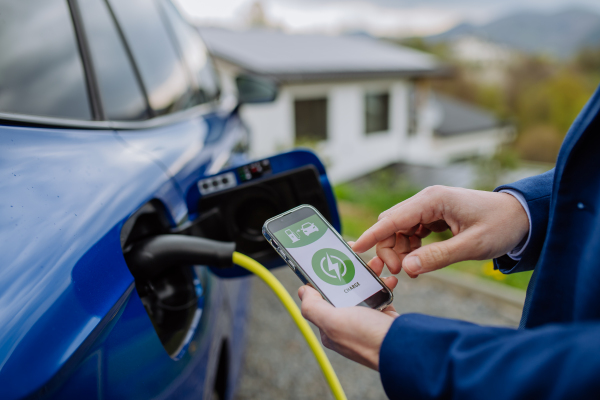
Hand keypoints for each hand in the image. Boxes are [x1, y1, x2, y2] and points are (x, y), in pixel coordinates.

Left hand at [298, 254, 397, 370]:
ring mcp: (366, 320)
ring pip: (362, 290)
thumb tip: (303, 292)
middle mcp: (347, 324)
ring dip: (368, 275)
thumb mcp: (333, 322)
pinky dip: (384, 284)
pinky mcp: (383, 317)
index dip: (324, 279)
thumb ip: (314, 307)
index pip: (321, 299)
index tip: (329, 261)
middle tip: (355, 257)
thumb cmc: (367, 338)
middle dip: (348, 273)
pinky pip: (381, 295)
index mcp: (331, 327)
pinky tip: (389, 279)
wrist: (404, 349)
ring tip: (376, 263)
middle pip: (343, 290)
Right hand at [352, 186, 528, 276]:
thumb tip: (407, 268)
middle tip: (400, 272)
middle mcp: (427, 200)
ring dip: (398, 249)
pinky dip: (409, 246)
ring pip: (399, 228)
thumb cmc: (501, 226)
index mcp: (433, 200)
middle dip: (388, 248)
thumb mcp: (471, 245)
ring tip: (409, 269)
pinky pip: (411, 231)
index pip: (393, 218)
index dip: (373, 234)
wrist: (522, 216)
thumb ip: (437, 257)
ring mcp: (430, 207)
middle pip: (391, 223)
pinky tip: (416, 260)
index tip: (356, 249)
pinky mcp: (434, 216)